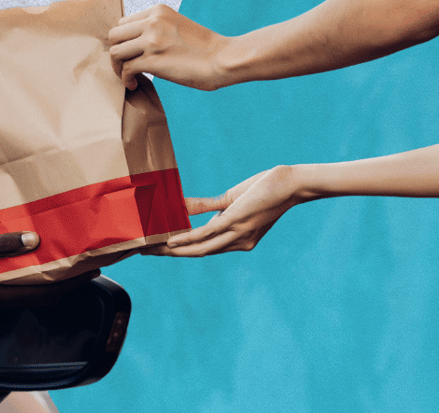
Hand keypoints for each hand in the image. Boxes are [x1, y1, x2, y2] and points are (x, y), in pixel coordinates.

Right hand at [0, 232, 97, 307]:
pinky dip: (42, 270)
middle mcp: (5, 295)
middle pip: (48, 292)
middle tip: (91, 260)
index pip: (47, 291)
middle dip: (72, 280)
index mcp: (1, 291)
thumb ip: (1, 244)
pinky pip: (27, 281)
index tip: (93, 269)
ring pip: (39, 287)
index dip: (73, 282)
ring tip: (75, 256)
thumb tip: (33, 240)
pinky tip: (47, 254)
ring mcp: (1, 292)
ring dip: (58, 275)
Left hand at [108, 4, 231, 90]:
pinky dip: (126, 79)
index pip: (124, 22)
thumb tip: (138, 44)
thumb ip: (158, 28)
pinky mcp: (153, 60)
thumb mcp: (178, 26)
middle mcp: (152, 22)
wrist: (223, 59)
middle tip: (124, 66)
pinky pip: (126, 69)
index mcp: (158, 11)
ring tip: (128, 77)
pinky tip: (134, 85)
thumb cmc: (205, 49)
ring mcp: (151, 40)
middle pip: (114, 35)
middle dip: (117, 52)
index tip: (130, 53)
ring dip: (118, 67)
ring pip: (115, 52)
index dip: (124, 40)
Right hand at [146, 165, 302, 256]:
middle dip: (171, 254)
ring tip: (152, 249)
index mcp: (239, 240)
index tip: (161, 250)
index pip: (206, 248)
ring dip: (173, 250)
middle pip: (198, 253)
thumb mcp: (233, 199)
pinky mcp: (234, 221)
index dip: (183, 251)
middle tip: (147, 252)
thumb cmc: (266, 189)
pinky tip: (170, 240)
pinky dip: (186, 239)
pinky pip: (205, 234)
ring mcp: (236, 234)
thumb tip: (185, 206)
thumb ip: (210, 206)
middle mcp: (238, 242)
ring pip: (199, 248)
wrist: (290, 185)